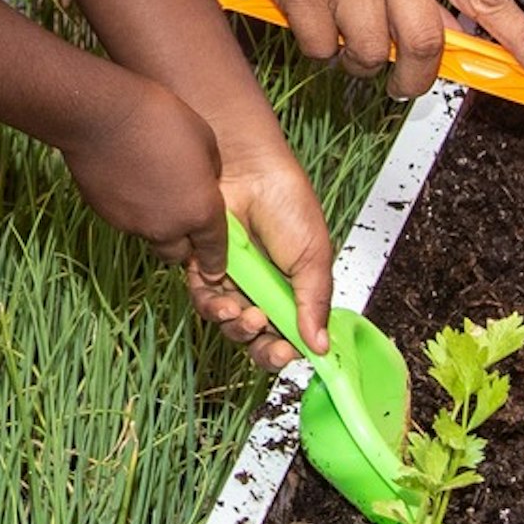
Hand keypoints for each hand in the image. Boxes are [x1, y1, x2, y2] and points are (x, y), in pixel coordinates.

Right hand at [57, 76, 228, 264]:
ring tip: (152, 190)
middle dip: (183, 244)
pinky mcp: (107, 215)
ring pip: (150, 237)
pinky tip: (129, 181)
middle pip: (178, 255)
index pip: (215, 251)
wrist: (102, 115)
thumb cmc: (160, 118)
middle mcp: (168, 226)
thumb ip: (210, 172)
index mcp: (200, 210)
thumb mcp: (205, 139)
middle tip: (182, 220)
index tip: (215, 270)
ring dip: (156, 225)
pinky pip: (126, 221)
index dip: (217, 262)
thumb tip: (203, 183)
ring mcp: (134, 224)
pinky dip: (132, 210)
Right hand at [189, 0, 523, 93]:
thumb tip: (448, 33)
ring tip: (338, 33)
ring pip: (368, 52)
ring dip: (354, 59)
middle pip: (425, 42)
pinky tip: (304, 13)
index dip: (521, 39)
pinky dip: (315, 45)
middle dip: (413, 78)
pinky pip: (321, 47)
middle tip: (400, 85)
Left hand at [189, 142, 333, 365]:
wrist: (250, 169)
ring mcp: (231, 279)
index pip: (287, 333)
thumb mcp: (313, 256)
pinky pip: (203, 298)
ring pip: (227, 323)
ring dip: (237, 327)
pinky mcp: (203, 267)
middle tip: (269, 341)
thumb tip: (321, 347)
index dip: (286, 350)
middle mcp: (259, 288)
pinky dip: (213, 306)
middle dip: (261, 347)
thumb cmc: (287, 203)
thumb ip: (315, 302)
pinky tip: (225, 298)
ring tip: (246, 314)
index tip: (290, 353)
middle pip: (255, 337)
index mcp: (290, 289)